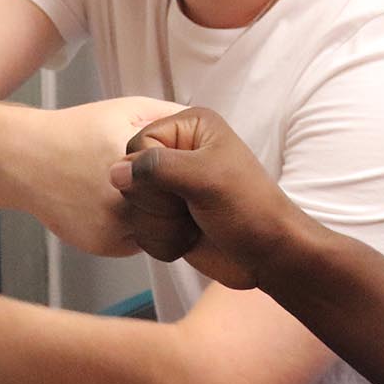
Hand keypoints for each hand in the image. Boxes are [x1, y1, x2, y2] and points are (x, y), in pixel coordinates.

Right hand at [22, 96, 181, 255]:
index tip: (188, 172)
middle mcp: (125, 199)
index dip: (191, 178)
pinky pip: (137, 243)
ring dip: (160, 218)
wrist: (25, 159)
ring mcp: (113, 226)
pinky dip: (136, 229)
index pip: (190, 182)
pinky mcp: (102, 244)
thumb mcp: (128, 110)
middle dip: (179, 202)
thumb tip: (203, 131)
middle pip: (178, 212)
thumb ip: (171, 117)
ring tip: (149, 196)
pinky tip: (121, 206)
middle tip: (176, 188)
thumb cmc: (77, 131)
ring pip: (160, 232)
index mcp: (138, 162)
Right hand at [110, 107, 312, 290]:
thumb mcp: (205, 179)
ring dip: (159, 223)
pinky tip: (188, 238)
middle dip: (157, 202)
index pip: (137, 144)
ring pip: (132, 205)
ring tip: (192, 223)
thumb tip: (115, 172)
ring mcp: (172, 186)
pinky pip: (140, 227)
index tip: (180, 187)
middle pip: (129, 176)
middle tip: (189, 207)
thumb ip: (157, 169)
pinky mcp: (169, 216)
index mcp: (191, 128)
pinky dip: (161, 239)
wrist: (268, 256)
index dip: (149, 172)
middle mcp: (178, 153)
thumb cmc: (249, 210)